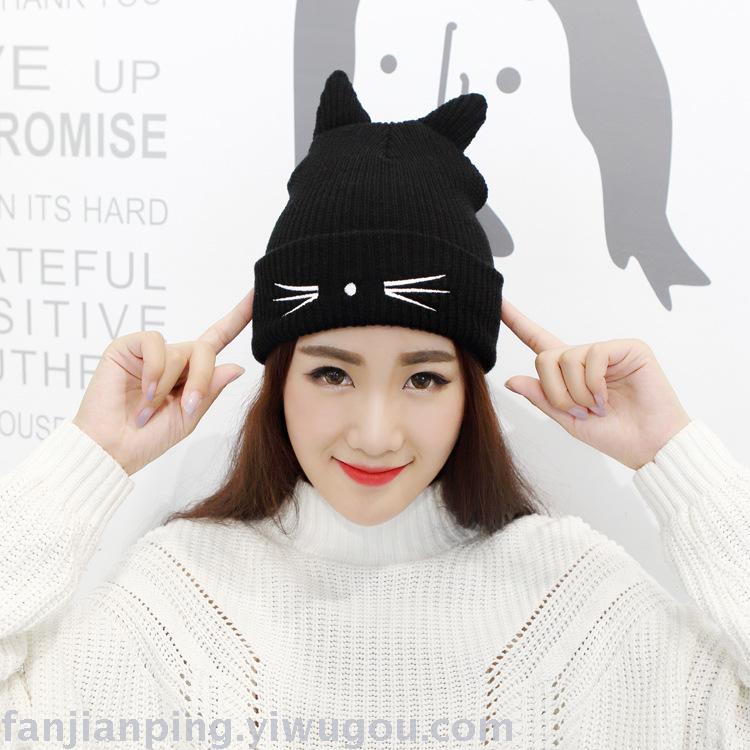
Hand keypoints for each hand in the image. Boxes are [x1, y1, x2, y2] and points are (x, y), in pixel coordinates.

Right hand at [72, 289, 254, 475]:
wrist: (112, 448)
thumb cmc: (148, 438)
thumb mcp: (188, 417)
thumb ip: (210, 391)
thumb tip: (238, 367)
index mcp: (191, 373)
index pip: (219, 339)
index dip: (238, 317)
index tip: (257, 294)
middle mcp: (173, 357)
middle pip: (205, 349)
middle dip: (201, 378)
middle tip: (186, 406)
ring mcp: (149, 352)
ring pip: (180, 350)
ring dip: (169, 384)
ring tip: (150, 407)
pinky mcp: (127, 347)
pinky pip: (154, 344)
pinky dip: (154, 371)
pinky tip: (144, 391)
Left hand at [500, 298, 691, 469]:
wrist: (649, 445)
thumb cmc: (613, 435)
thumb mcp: (567, 420)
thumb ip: (541, 398)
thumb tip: (510, 380)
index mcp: (569, 373)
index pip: (538, 341)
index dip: (517, 322)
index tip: (497, 303)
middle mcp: (586, 357)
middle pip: (546, 357)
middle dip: (555, 391)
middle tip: (578, 411)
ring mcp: (608, 351)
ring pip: (567, 357)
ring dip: (576, 392)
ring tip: (596, 408)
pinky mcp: (629, 348)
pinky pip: (593, 355)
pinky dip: (593, 383)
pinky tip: (605, 399)